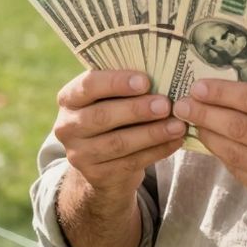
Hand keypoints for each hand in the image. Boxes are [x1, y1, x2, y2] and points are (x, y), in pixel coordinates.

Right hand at [54, 70, 185, 198]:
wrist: (101, 161)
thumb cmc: (113, 113)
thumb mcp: (110, 97)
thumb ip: (125, 85)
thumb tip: (161, 70)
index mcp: (70, 98)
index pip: (88, 85)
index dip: (116, 82)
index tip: (145, 81)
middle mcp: (68, 126)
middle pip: (102, 116)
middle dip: (137, 110)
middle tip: (166, 105)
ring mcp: (80, 154)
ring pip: (118, 143)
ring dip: (152, 134)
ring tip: (178, 125)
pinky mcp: (97, 175)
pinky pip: (131, 162)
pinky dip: (157, 151)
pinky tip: (175, 141)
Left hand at [173, 80, 246, 219]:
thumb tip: (227, 90)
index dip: (222, 93)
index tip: (198, 87)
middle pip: (239, 126)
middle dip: (205, 113)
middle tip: (183, 105)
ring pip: (234, 151)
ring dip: (208, 135)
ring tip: (192, 122)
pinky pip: (240, 171)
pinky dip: (223, 155)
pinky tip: (213, 143)